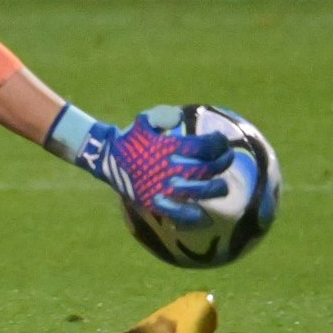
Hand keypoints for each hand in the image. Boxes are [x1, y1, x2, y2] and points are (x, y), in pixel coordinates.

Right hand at [75, 107, 231, 224]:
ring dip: (217, 187)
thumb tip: (181, 118)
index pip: (205, 146)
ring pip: (202, 191)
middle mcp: (171, 168)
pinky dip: (195, 217)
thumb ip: (165, 116)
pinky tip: (205, 215)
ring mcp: (165, 188)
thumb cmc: (130, 139)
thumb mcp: (144, 120)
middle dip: (224, 161)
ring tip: (221, 184)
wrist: (105, 159)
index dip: (219, 143)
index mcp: (169, 148)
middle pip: (209, 169)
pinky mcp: (157, 203)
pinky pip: (182, 214)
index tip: (221, 140)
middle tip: (227, 157)